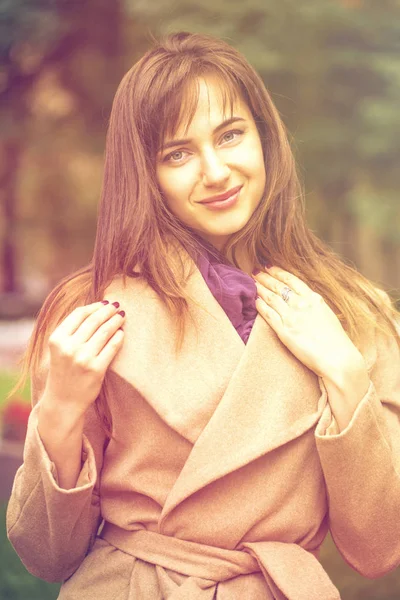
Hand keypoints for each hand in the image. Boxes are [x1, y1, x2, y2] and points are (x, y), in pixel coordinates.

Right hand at [43, 300, 125, 417]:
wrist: (63, 402)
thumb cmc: (64, 371)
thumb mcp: (59, 349)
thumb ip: (71, 331)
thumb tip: (95, 309)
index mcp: (57, 339)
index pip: (79, 314)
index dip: (94, 306)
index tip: (104, 303)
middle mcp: (69, 347)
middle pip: (94, 320)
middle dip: (108, 311)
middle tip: (117, 306)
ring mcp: (83, 358)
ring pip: (105, 331)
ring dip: (116, 321)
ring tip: (122, 316)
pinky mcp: (96, 369)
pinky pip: (112, 347)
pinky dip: (119, 337)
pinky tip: (121, 333)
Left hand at [252, 266, 362, 378]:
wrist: (338, 358)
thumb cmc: (337, 341)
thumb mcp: (328, 315)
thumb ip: (315, 306)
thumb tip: (309, 302)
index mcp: (314, 299)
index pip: (292, 280)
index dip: (278, 272)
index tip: (269, 266)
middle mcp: (302, 304)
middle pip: (278, 286)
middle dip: (265, 277)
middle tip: (254, 271)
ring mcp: (292, 317)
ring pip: (271, 298)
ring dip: (260, 288)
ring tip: (252, 282)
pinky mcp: (284, 331)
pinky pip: (268, 315)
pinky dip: (260, 306)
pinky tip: (254, 300)